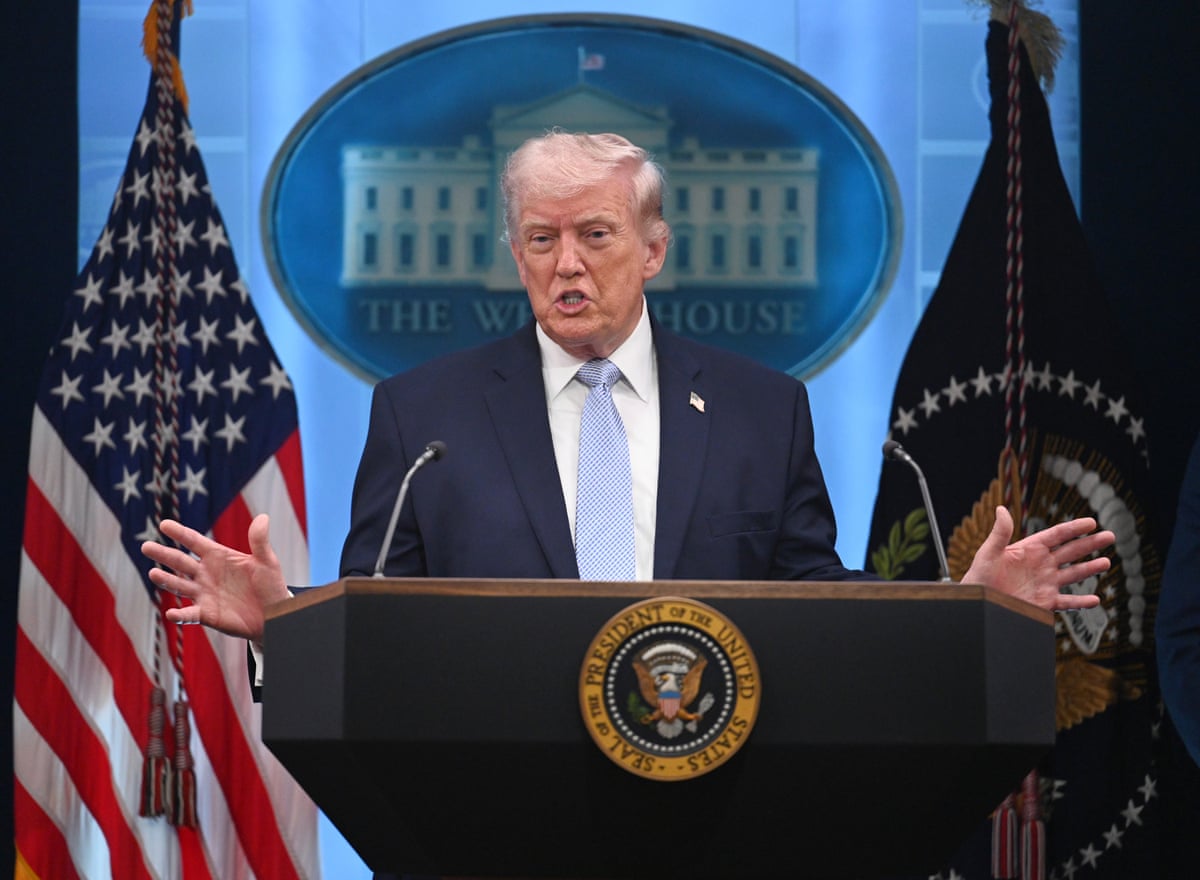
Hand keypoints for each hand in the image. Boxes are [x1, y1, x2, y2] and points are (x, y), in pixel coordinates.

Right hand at [141, 514, 289, 641]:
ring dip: (167, 580)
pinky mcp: (206, 614)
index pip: (195, 541)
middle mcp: (206, 574)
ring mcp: (204, 593)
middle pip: (180, 561)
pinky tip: (171, 613)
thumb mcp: (267, 561)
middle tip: (146, 546)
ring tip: (154, 573)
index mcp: (219, 557)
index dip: (180, 533)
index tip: (164, 524)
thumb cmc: (271, 586)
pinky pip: (189, 614)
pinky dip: (179, 614)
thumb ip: (259, 541)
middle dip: (163, 554)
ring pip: (179, 585)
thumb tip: (263, 516)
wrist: (275, 615)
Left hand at [962, 506, 1110, 610]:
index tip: (1092, 522)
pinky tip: (1095, 600)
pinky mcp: (1045, 601)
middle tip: (1110, 536)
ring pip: (1073, 574)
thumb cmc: (979, 575)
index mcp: (1030, 549)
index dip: (1074, 528)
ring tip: (1106, 562)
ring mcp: (1045, 583)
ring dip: (1090, 568)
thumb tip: (1001, 508)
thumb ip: (1000, 533)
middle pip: (1071, 551)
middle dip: (1091, 544)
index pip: (1057, 535)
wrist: (978, 601)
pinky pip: (1067, 602)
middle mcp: (1041, 564)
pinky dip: (1081, 602)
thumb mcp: (988, 552)